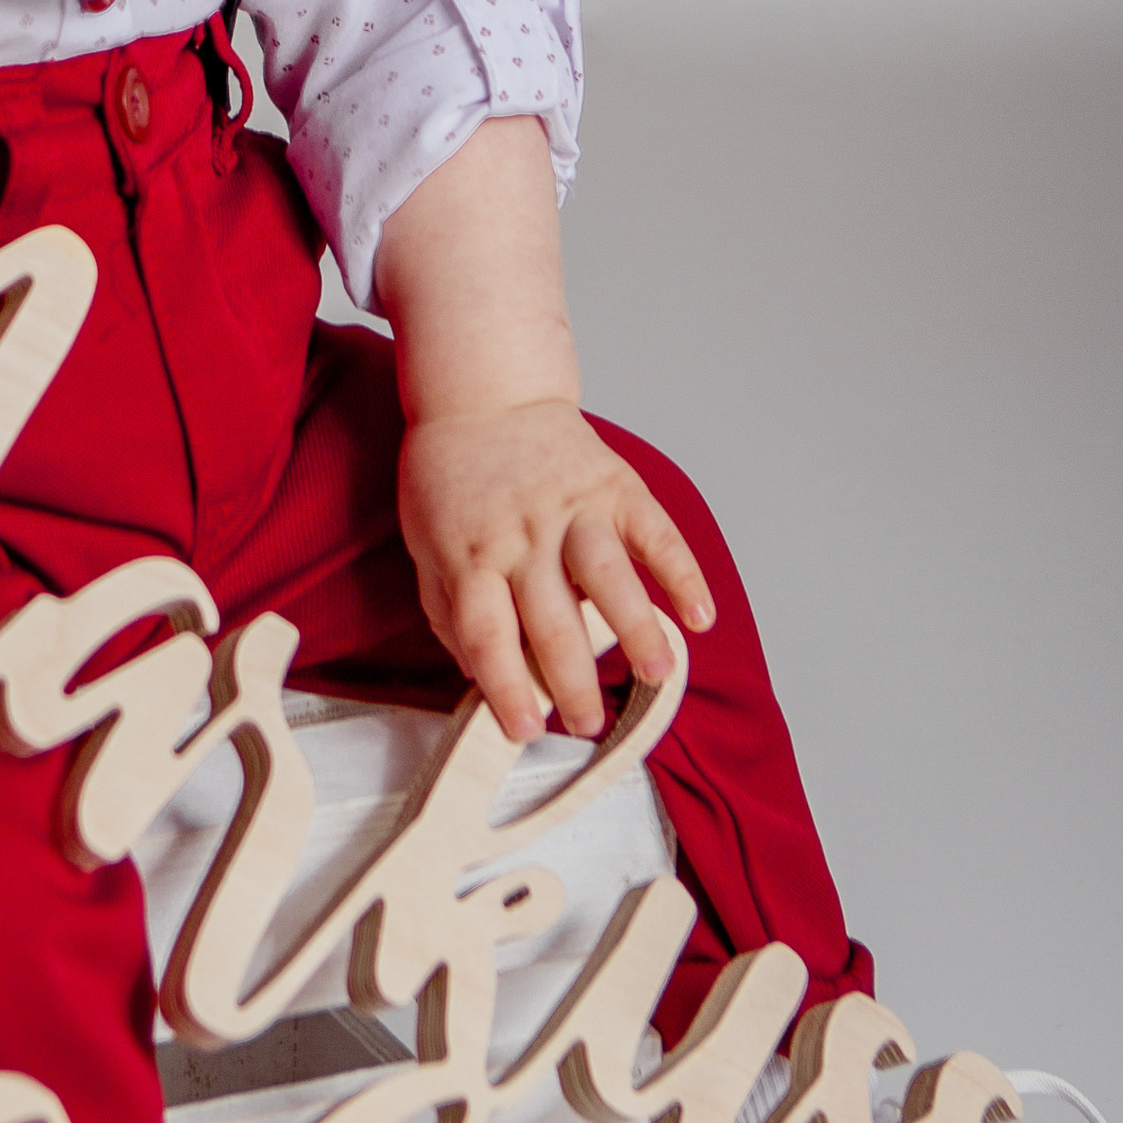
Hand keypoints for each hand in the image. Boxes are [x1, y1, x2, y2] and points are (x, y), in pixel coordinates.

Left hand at [396, 398, 714, 742]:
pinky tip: (698, 615)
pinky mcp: (613, 486)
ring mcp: (572, 508)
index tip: (523, 730)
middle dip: (573, 682)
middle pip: (551, 619)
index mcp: (470, 555)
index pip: (487, 634)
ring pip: (608, 577)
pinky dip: (681, 575)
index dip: (506, 687)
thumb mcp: (425, 544)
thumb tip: (481, 676)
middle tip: (588, 725)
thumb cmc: (450, 478)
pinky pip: (655, 533)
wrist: (484, 392)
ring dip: (636, 630)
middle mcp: (522, 534)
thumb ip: (450, 610)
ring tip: (656, 676)